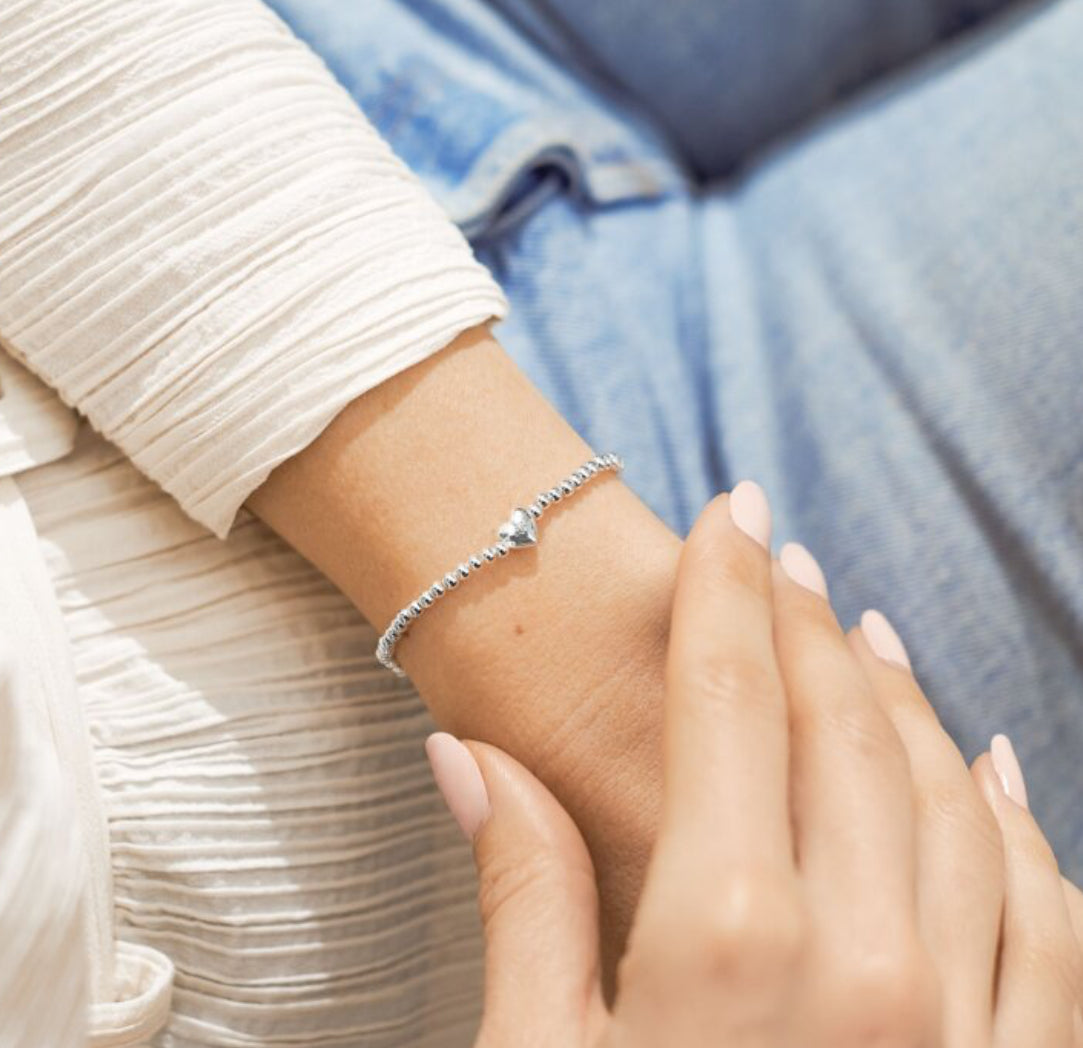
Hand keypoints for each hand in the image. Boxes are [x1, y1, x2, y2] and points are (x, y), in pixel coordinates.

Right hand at [426, 487, 1082, 1045]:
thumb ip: (520, 891)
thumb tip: (466, 755)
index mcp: (727, 938)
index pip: (728, 699)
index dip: (725, 591)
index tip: (731, 512)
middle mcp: (864, 959)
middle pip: (840, 722)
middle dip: (804, 619)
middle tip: (779, 554)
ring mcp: (960, 1023)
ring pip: (951, 790)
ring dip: (903, 693)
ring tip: (861, 627)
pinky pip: (1044, 905)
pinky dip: (1017, 812)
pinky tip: (989, 757)